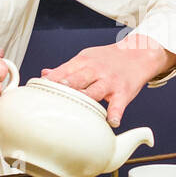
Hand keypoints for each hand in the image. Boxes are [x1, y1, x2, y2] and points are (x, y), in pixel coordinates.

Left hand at [41, 35, 175, 126]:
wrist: (138, 54)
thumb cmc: (107, 59)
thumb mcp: (86, 58)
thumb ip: (66, 69)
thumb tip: (44, 75)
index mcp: (83, 62)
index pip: (64, 70)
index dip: (51, 80)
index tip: (37, 90)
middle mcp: (95, 70)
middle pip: (78, 79)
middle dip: (65, 86)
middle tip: (53, 95)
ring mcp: (109, 82)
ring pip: (95, 91)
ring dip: (85, 99)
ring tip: (76, 108)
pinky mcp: (123, 93)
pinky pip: (118, 105)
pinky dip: (115, 113)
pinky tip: (111, 122)